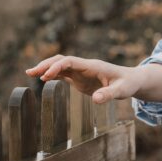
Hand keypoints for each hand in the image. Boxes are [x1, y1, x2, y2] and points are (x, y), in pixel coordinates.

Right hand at [25, 55, 142, 104]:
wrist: (132, 81)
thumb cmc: (128, 84)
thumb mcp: (122, 91)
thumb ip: (109, 95)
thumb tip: (96, 100)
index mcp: (92, 66)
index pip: (70, 61)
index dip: (57, 67)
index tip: (46, 76)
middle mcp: (84, 66)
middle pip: (61, 60)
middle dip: (46, 65)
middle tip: (30, 73)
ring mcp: (81, 72)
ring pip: (60, 66)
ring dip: (46, 68)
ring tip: (30, 74)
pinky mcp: (80, 78)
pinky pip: (63, 74)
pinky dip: (52, 75)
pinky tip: (42, 79)